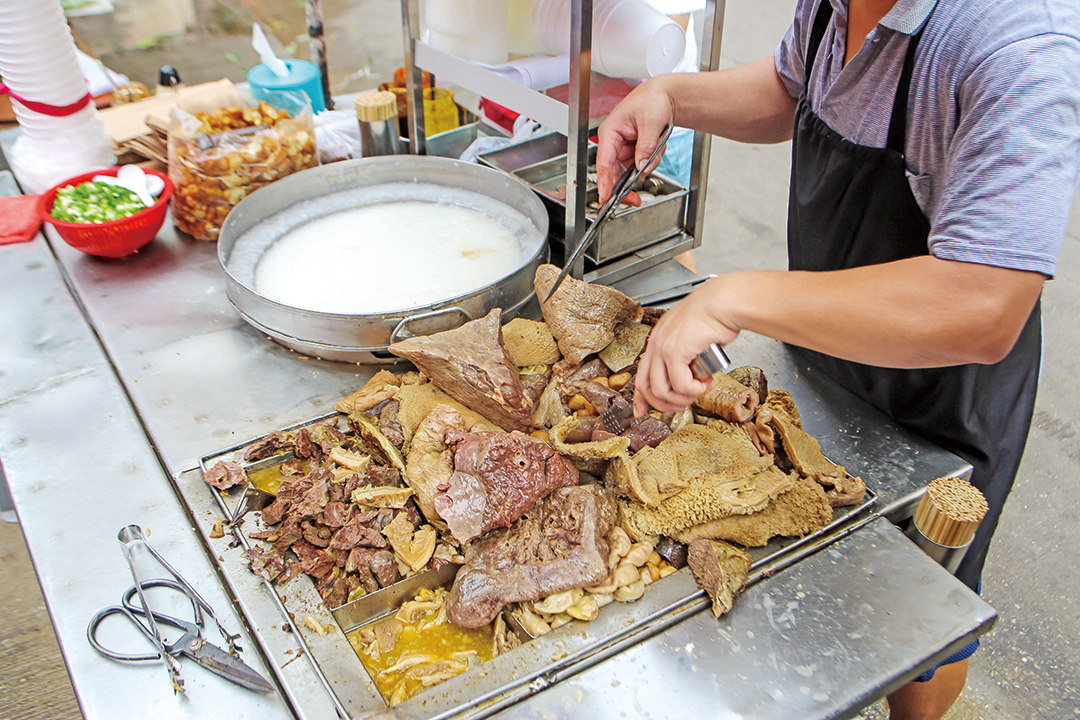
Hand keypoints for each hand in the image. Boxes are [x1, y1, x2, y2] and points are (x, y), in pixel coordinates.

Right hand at [595, 78, 676, 202]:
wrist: (664, 95)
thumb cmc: (652, 99)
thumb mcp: (650, 122)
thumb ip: (645, 146)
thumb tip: (641, 166)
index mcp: (610, 132)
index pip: (604, 161)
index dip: (604, 181)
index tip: (605, 197)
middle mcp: (614, 142)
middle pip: (614, 172)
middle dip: (627, 184)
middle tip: (634, 199)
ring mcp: (624, 148)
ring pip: (631, 170)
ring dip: (647, 165)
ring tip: (658, 146)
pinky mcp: (633, 151)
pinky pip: (641, 165)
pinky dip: (652, 160)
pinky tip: (658, 146)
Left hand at [634, 277, 740, 414]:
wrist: (722, 302)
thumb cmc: (714, 316)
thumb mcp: (693, 338)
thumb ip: (687, 355)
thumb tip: (691, 376)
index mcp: (658, 339)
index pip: (641, 374)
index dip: (641, 397)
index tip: (642, 411)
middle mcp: (656, 344)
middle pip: (646, 387)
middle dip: (663, 404)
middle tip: (682, 406)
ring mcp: (662, 348)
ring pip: (661, 390)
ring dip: (681, 398)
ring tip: (698, 391)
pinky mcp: (674, 352)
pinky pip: (680, 384)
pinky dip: (694, 389)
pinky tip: (705, 382)